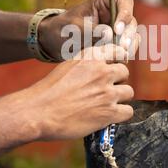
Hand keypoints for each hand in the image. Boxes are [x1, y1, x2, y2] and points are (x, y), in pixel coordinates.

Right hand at [18, 44, 133, 140]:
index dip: (117, 61)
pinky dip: (121, 114)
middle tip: (105, 91)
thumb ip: (86, 64)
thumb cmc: (48, 91)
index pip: (118, 51)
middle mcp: (102, 71)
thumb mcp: (67, 66)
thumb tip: (101, 66)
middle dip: (117, 81)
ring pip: (129, 91)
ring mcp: (107, 92)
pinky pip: (128, 111)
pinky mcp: (109, 112)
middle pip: (125, 72)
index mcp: (91, 57)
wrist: (38, 112)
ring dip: (119, 99)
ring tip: (105, 104)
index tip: (113, 70)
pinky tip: (110, 116)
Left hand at [38, 0, 139, 60]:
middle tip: (122, 48)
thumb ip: (91, 31)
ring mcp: (116, 31)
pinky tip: (118, 62)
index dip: (124, 15)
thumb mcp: (74, 28)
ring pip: (132, 36)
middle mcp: (114, 15)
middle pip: (131, 22)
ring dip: (129, 47)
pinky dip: (124, 55)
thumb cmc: (62, 29)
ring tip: (121, 57)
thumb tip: (110, 35)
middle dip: (128, 35)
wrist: (55, 43)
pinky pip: (126, 49)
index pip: (124, 2)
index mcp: (104, 3)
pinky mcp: (115, 44)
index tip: (116, 30)